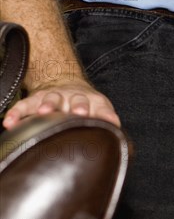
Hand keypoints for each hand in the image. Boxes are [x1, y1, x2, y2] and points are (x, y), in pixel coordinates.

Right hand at [2, 78, 120, 128]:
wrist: (67, 83)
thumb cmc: (86, 104)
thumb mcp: (100, 109)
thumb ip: (107, 120)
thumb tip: (117, 135)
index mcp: (92, 101)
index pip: (100, 106)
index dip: (104, 114)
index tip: (107, 122)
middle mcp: (74, 96)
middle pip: (77, 100)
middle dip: (78, 106)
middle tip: (79, 114)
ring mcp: (53, 97)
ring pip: (51, 99)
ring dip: (48, 105)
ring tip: (44, 113)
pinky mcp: (34, 100)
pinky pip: (23, 106)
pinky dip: (16, 113)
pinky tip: (10, 122)